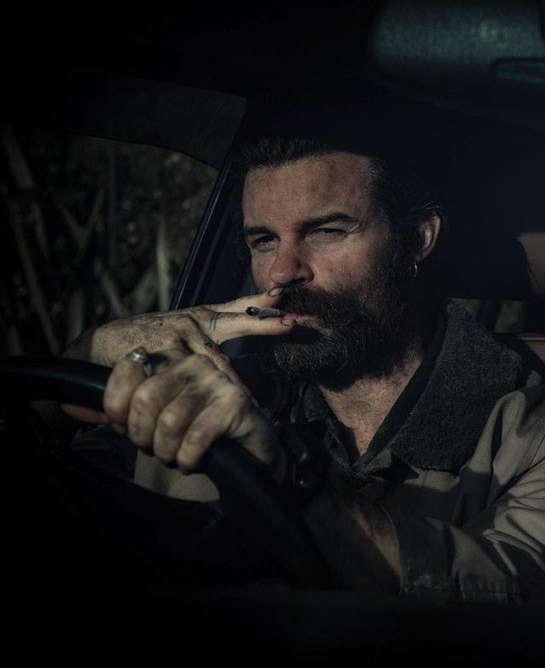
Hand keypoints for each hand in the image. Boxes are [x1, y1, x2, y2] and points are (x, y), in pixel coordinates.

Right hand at [77, 289, 295, 380]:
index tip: (285, 296)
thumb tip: (235, 369)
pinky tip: (216, 400)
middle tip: (293, 323)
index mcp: (200, 318)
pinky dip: (203, 391)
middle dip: (267, 323)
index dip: (263, 303)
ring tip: (258, 390)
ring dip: (236, 379)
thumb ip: (204, 349)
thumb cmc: (143, 345)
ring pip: (216, 361)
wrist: (97, 348)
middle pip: (237, 322)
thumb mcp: (177, 338)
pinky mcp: (162, 350)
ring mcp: (178, 334)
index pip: (237, 308)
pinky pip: (190, 376)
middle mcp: (193, 322)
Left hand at [99, 345, 281, 473]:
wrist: (249, 452)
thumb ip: (113, 412)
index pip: (126, 373)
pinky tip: (195, 462)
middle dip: (143, 436)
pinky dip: (189, 459)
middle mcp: (194, 362)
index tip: (131, 429)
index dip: (118, 410)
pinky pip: (195, 437)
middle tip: (156, 450)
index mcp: (171, 358)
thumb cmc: (197, 434)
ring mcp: (217, 380)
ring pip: (169, 421)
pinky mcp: (236, 403)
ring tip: (178, 457)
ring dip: (168, 452)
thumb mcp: (149, 421)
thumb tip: (66, 404)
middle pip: (144, 398)